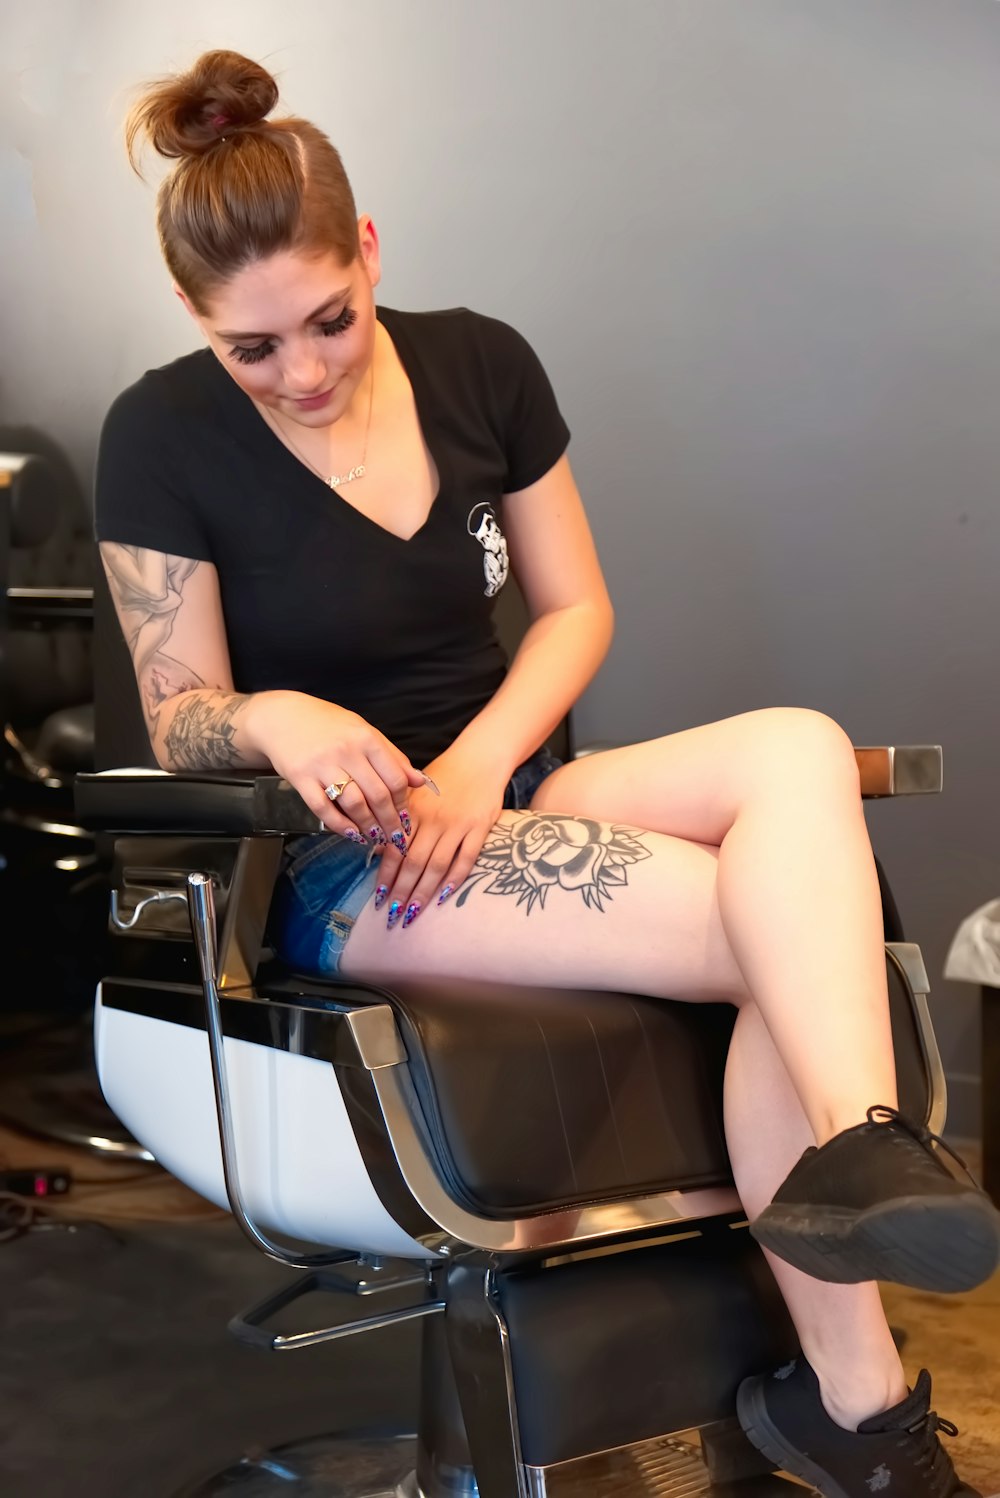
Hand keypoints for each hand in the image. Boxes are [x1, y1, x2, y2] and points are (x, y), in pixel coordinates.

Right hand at [248, 690, 427, 847]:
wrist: (283, 717)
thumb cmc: (328, 725)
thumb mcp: (364, 731)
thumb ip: (392, 756)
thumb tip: (419, 781)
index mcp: (366, 738)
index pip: (395, 778)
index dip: (404, 804)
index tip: (406, 818)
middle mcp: (346, 751)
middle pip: (378, 795)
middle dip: (390, 822)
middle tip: (396, 838)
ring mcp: (322, 765)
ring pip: (354, 804)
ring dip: (368, 826)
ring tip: (376, 838)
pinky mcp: (300, 778)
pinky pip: (323, 808)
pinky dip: (340, 825)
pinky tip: (351, 833)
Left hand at [373, 748, 506, 929]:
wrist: (479, 758)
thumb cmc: (444, 777)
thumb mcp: (415, 792)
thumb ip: (399, 818)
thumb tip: (378, 849)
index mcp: (413, 810)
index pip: (394, 849)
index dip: (385, 876)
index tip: (378, 898)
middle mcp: (433, 819)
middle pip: (413, 863)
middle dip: (401, 892)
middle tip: (393, 916)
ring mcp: (457, 824)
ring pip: (437, 866)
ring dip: (423, 892)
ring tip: (413, 913)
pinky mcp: (479, 828)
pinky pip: (466, 859)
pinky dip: (455, 879)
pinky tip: (445, 896)